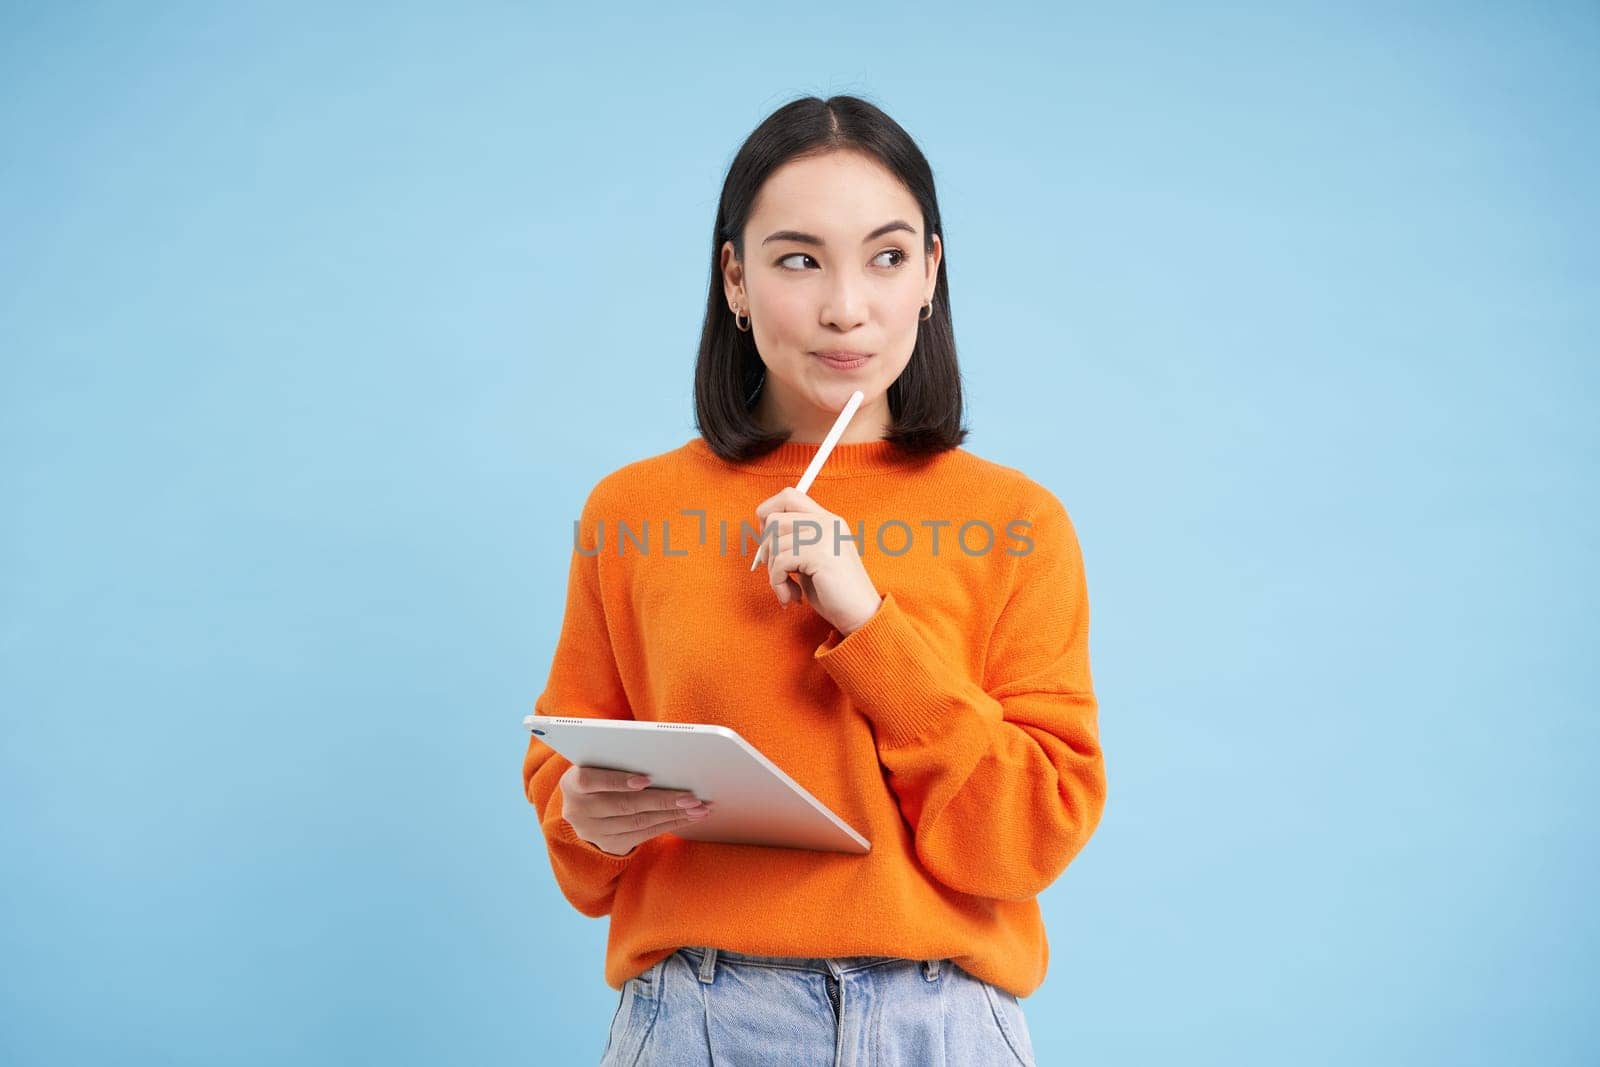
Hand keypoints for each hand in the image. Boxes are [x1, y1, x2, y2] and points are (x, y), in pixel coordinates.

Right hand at [559, 764, 715, 855]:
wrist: (584, 805)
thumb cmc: (601, 771)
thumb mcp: (599, 762)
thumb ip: (618, 758)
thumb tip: (661, 755)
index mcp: (571, 784)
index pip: (590, 781)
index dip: (617, 781)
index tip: (645, 779)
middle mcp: (578, 811)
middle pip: (623, 806)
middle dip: (661, 801)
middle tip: (691, 797)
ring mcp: (593, 833)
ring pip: (637, 823)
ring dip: (672, 815)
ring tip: (698, 807)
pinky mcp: (609, 845)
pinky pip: (644, 835)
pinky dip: (669, 824)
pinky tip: (688, 817)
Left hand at [754, 486, 882, 635]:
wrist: (861, 615)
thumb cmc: (834, 592)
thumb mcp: (812, 559)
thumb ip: (795, 542)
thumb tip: (763, 537)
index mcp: (828, 520)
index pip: (788, 496)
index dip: (768, 514)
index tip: (770, 542)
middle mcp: (827, 522)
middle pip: (775, 518)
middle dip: (766, 547)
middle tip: (776, 570)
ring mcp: (825, 535)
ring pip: (774, 543)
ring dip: (773, 573)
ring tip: (788, 590)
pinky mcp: (819, 554)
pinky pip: (780, 562)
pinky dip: (778, 584)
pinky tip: (792, 597)